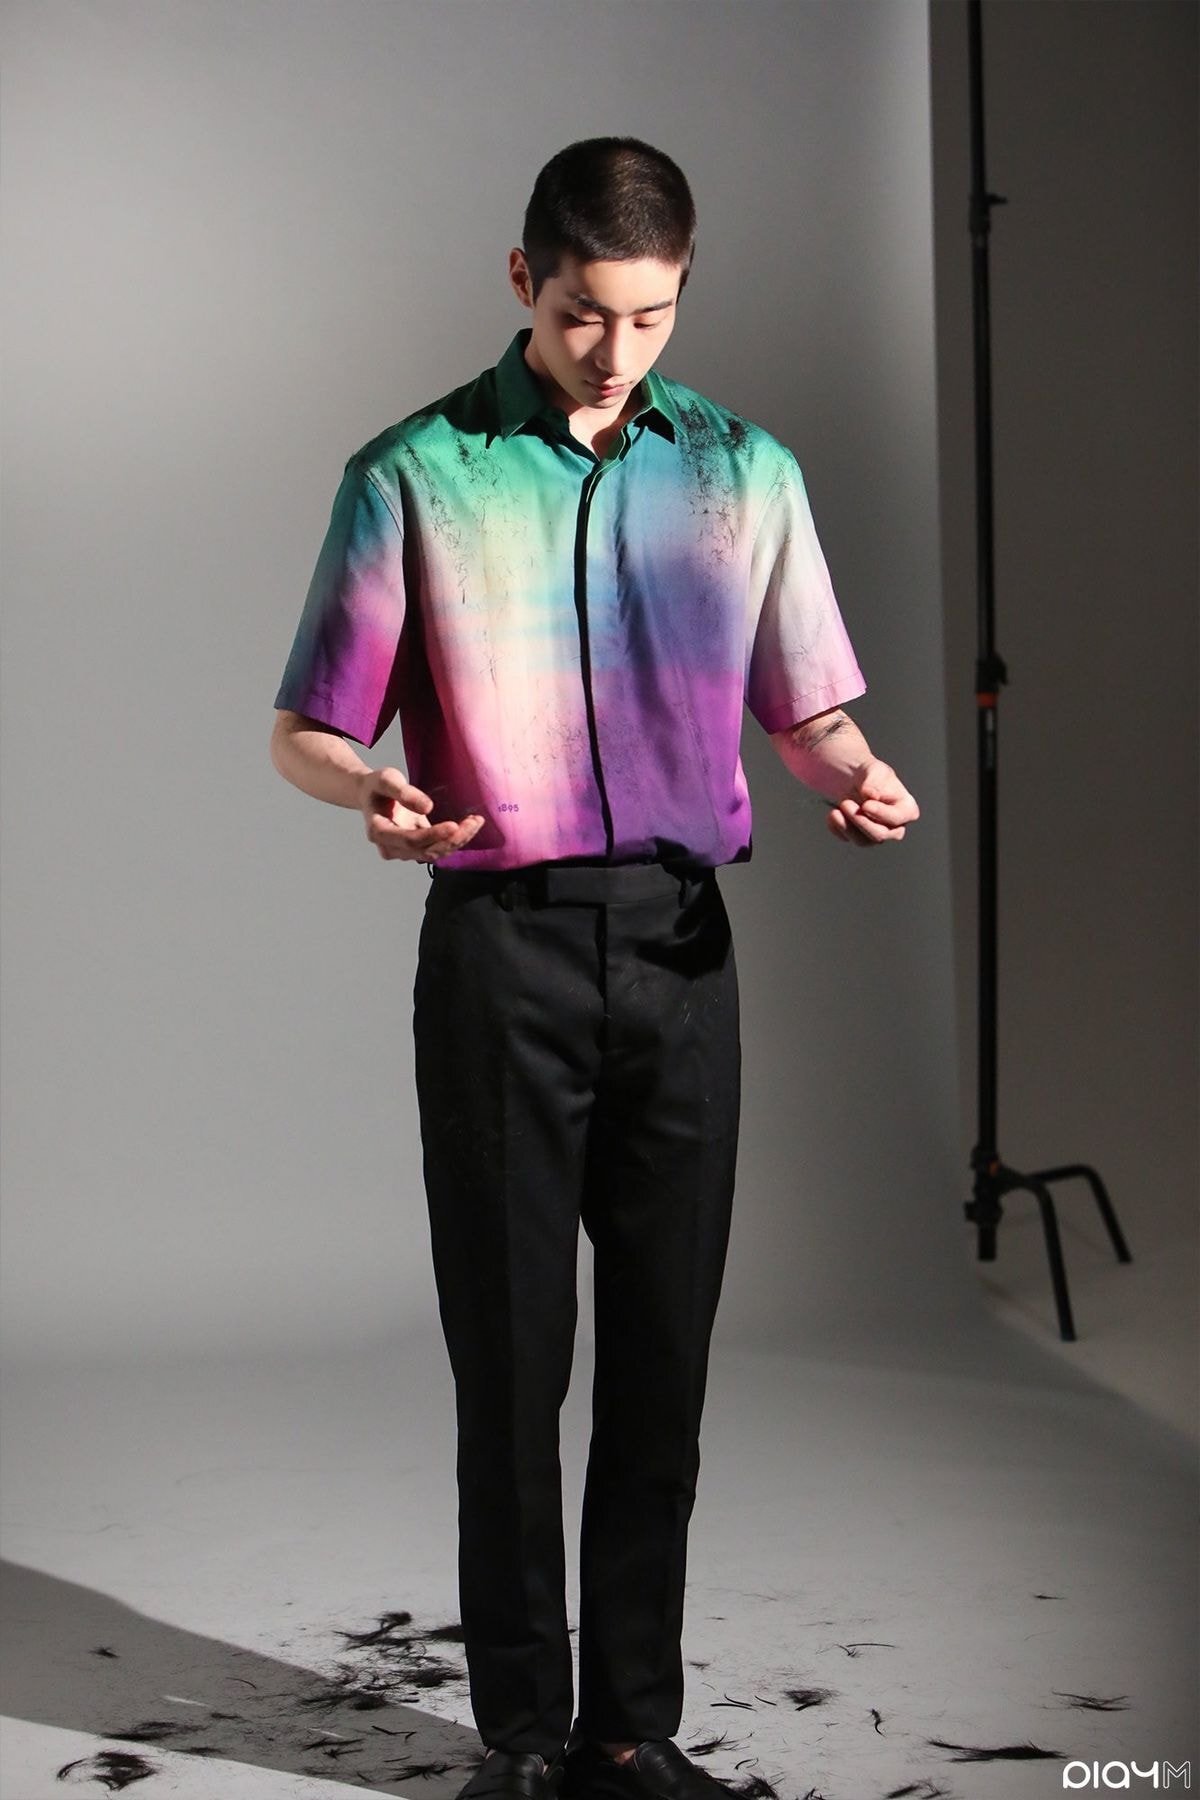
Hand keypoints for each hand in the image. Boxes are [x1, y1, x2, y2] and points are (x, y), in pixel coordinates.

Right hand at [358, 767, 483, 862]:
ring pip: (435, 852)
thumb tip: (427, 808)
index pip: (410, 840)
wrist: (371, 794)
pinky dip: (455, 839)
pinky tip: (470, 824)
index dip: (433, 835)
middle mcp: (390, 848)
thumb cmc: (377, 785)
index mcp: (378, 832)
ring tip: (476, 821)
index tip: (454, 825)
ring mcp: (402, 851)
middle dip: (452, 839)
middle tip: (474, 821)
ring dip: (458, 840)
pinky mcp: (415, 848)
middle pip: (425, 850)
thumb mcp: (386, 780)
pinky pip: (437, 848)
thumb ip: (404, 792)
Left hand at [827, 757, 918, 847]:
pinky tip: (833, 813)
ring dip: (847, 826)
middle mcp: (895, 827)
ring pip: (862, 841)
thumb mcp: (875, 770)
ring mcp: (878, 835)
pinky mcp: (861, 838)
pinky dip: (837, 827)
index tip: (866, 804)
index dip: (881, 814)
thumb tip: (870, 794)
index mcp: (907, 810)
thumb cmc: (873, 776)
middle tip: (845, 803)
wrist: (856, 781)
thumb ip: (874, 781)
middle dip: (860, 821)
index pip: (897, 818)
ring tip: (835, 810)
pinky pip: (848, 839)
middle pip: (880, 835)